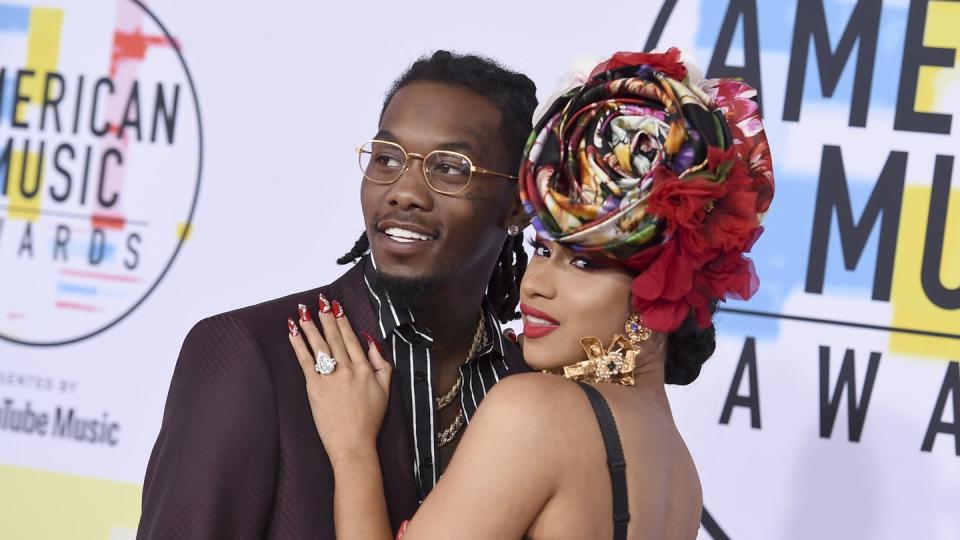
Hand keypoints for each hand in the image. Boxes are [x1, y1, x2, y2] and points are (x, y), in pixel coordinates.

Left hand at [288, 295, 391, 462]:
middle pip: (335, 338)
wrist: (353, 443)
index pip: (352, 339)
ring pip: (319, 345)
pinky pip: (305, 361)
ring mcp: (330, 377)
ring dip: (310, 326)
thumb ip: (381, 364)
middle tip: (320, 301)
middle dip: (326, 318)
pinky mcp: (315, 387)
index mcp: (365, 368)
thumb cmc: (369, 420)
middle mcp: (348, 368)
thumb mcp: (385, 390)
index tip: (337, 308)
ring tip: (303, 312)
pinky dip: (298, 345)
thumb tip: (372, 344)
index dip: (343, 322)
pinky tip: (293, 333)